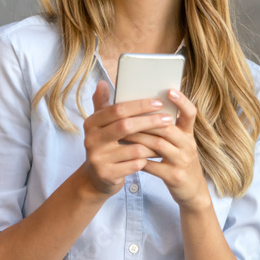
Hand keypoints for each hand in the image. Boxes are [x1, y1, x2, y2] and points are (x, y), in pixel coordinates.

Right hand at [81, 81, 164, 195]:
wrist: (97, 177)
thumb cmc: (106, 145)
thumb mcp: (101, 125)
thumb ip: (103, 104)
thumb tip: (102, 82)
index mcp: (91, 123)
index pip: (117, 110)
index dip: (139, 105)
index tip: (159, 103)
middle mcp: (91, 139)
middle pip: (125, 126)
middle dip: (150, 121)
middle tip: (168, 119)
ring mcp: (98, 158)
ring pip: (134, 148)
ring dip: (153, 144)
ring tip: (164, 140)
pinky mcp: (106, 174)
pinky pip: (135, 164)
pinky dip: (146, 160)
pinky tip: (153, 157)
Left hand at [123, 88, 210, 209]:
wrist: (192, 191)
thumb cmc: (180, 162)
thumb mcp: (180, 143)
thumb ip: (167, 128)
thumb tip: (148, 107)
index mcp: (188, 134)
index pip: (190, 113)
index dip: (182, 101)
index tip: (170, 90)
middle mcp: (188, 145)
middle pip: (167, 127)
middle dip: (145, 120)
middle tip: (125, 114)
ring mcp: (182, 161)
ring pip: (158, 145)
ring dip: (138, 138)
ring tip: (121, 133)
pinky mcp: (175, 176)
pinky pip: (153, 166)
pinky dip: (138, 159)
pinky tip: (126, 155)